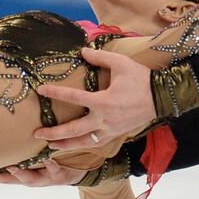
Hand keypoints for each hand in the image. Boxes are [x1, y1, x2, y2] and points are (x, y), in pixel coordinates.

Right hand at [0, 157, 91, 186]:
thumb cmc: (52, 165)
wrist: (76, 174)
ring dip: (21, 174)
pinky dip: (50, 164)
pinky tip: (48, 158)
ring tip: (13, 167)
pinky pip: (53, 169)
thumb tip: (6, 141)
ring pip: (30, 179)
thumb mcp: (36, 162)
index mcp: (25, 176)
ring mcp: (44, 178)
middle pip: (13, 181)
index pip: (4, 178)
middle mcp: (32, 179)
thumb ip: (22, 156)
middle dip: (1, 177)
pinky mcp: (57, 174)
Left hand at [33, 47, 154, 151]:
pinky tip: (74, 145)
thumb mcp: (121, 63)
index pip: (73, 97)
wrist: (162, 97)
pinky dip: (83, 146)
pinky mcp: (116, 134)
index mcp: (103, 101)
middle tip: (37, 134)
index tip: (41, 90)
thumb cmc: (141, 79)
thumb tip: (82, 51)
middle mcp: (104, 119)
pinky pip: (96, 144)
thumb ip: (99, 58)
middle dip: (54, 133)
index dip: (55, 93)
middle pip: (74, 130)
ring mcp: (111, 130)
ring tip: (50, 146)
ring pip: (84, 142)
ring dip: (66, 145)